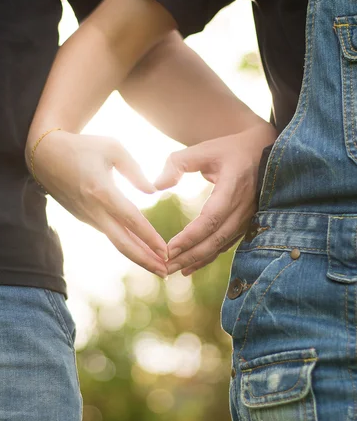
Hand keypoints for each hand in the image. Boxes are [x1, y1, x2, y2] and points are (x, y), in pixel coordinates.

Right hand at [28, 130, 167, 276]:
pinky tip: (142, 251)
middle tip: (166, 272)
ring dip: (138, 255)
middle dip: (145, 260)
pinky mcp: (84, 218)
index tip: (166, 251)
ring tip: (160, 266)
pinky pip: (109, 233)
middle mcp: (94, 209)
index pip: (131, 219)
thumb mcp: (113, 148)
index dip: (149, 237)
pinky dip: (127, 244)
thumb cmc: (83, 147)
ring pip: (116, 241)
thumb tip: (152, 193)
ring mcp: (87, 216)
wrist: (45, 155)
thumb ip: (134, 170)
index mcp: (102, 190)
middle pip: (122, 243)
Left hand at [154, 122, 277, 275]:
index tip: (168, 249)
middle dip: (188, 256)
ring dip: (196, 260)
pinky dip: (208, 258)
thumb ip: (177, 164)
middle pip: (215, 239)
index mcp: (233, 186)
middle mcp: (244, 206)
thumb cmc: (228, 149)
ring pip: (221, 246)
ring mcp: (248, 217)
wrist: (263, 150)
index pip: (211, 218)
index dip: (190, 236)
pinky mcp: (246, 223)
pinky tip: (190, 267)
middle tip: (164, 268)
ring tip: (172, 271)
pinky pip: (226, 245)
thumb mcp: (202, 149)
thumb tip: (157, 186)